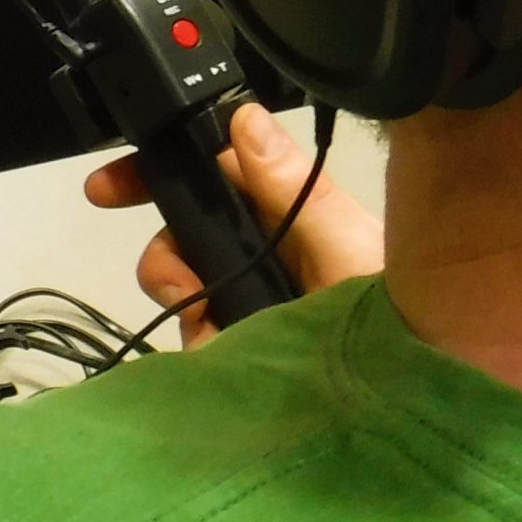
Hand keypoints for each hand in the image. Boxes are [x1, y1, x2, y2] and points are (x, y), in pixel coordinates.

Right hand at [85, 102, 384, 346]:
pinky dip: (202, 348)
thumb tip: (245, 118)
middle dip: (165, 258)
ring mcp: (251, 307)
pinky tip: (227, 357)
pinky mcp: (246, 353)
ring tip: (214, 328)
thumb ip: (292, 188)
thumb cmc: (398, 315)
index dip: (158, 170)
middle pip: (184, 237)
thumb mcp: (345, 243)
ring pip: (182, 291)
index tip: (108, 188)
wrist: (413, 402)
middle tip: (172, 284)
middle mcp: (265, 256)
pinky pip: (198, 343)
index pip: (211, 174)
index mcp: (289, 214)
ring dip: (185, 306)